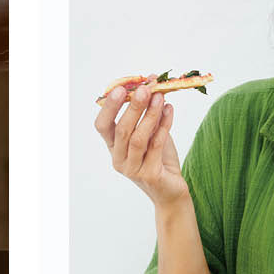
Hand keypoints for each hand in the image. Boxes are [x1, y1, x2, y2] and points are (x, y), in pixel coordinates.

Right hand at [94, 84, 189, 207]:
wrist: (171, 190)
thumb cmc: (159, 159)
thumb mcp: (151, 133)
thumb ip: (148, 114)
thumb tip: (151, 84)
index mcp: (113, 147)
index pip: (102, 126)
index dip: (108, 107)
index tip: (119, 88)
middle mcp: (119, 159)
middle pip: (121, 130)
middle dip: (133, 107)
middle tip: (145, 88)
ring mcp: (132, 169)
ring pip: (138, 138)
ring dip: (149, 115)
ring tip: (160, 96)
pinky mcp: (149, 175)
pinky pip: (156, 146)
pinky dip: (164, 126)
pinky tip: (170, 110)